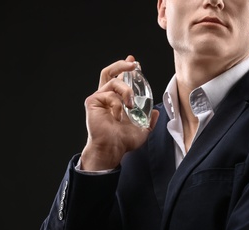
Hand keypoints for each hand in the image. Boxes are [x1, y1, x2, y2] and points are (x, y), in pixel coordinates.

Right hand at [80, 55, 158, 170]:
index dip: (126, 69)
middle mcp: (107, 97)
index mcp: (117, 101)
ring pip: (113, 82)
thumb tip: (155, 112)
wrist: (113, 148)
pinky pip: (109, 94)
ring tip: (130, 105)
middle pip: (109, 72)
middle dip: (121, 65)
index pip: (120, 79)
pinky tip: (118, 116)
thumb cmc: (123, 141)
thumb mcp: (143, 130)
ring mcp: (99, 98)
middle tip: (133, 64)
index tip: (135, 62)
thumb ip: (149, 120)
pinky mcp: (93, 102)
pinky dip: (117, 104)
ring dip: (126, 90)